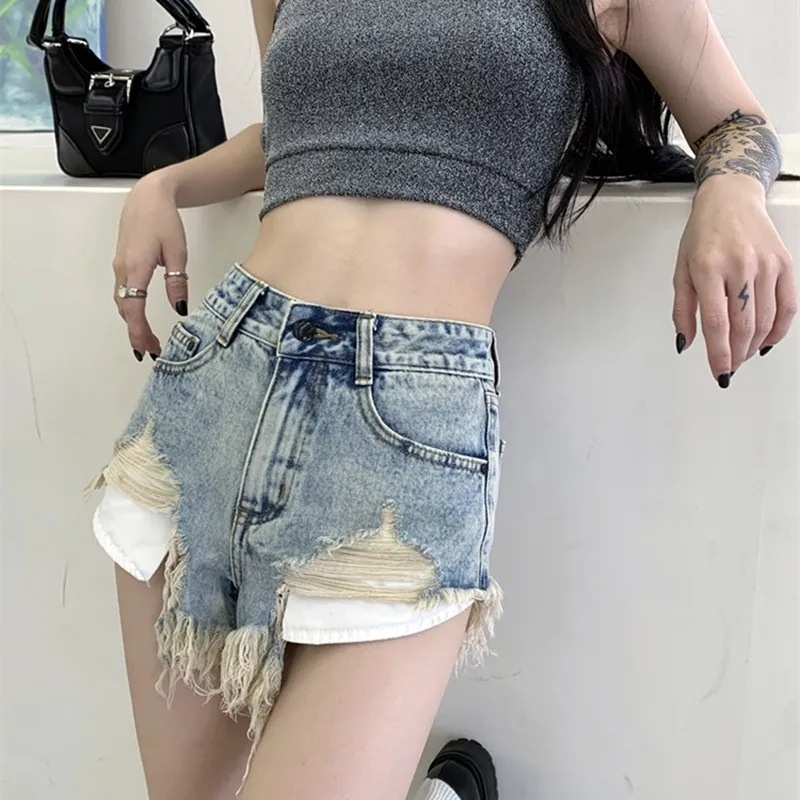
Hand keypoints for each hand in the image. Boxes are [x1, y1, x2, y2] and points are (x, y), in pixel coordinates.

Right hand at [112, 171, 188, 360]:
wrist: (148, 196)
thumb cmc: (163, 219)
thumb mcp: (178, 251)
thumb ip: (178, 281)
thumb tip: (181, 308)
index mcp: (136, 267)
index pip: (134, 308)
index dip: (139, 332)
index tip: (146, 350)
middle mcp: (123, 270)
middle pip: (126, 310)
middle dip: (137, 334)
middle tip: (153, 352)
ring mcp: (120, 267)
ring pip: (123, 303)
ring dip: (133, 324)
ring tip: (149, 341)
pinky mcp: (123, 265)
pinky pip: (123, 294)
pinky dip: (131, 311)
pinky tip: (140, 320)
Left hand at [672, 175, 796, 386]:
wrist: (730, 200)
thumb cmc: (702, 235)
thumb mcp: (681, 271)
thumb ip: (682, 310)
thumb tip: (685, 343)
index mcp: (707, 269)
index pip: (716, 323)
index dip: (718, 354)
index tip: (719, 373)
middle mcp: (739, 266)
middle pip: (743, 326)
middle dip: (736, 355)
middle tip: (729, 367)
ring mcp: (766, 264)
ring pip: (766, 320)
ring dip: (754, 346)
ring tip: (742, 355)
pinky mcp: (785, 263)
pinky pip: (788, 306)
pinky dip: (778, 330)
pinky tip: (766, 342)